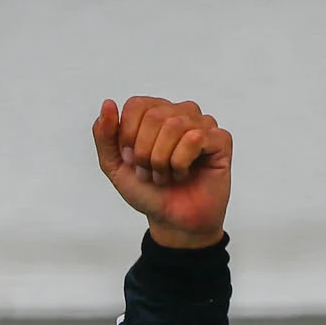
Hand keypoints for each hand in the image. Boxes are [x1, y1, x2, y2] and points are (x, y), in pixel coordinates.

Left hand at [93, 96, 231, 248]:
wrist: (171, 221)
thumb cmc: (148, 191)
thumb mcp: (114, 165)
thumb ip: (105, 136)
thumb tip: (108, 104)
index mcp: (155, 112)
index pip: (136, 105)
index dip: (128, 136)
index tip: (132, 160)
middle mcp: (180, 112)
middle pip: (154, 116)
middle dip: (145, 153)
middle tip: (151, 172)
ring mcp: (202, 124)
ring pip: (174, 126)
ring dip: (162, 161)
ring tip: (166, 175)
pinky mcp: (220, 139)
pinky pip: (194, 138)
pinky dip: (181, 163)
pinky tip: (184, 174)